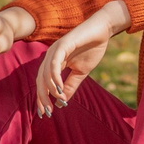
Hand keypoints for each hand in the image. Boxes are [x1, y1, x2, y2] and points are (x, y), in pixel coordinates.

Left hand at [34, 1, 129, 116]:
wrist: (103, 30)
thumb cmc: (92, 48)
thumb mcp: (81, 72)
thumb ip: (70, 86)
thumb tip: (60, 103)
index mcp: (53, 63)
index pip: (43, 83)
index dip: (42, 99)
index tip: (46, 114)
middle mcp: (50, 56)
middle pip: (40, 80)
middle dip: (42, 98)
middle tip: (48, 112)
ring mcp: (54, 50)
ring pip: (45, 74)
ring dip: (50, 90)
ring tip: (59, 101)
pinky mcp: (62, 45)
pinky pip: (54, 64)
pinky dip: (55, 77)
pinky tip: (59, 89)